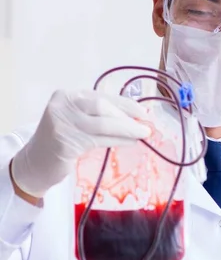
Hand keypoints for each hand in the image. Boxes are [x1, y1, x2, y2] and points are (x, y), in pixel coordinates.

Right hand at [11, 90, 150, 198]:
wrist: (35, 163)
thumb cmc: (63, 142)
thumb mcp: (80, 122)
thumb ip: (102, 116)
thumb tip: (138, 115)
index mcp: (67, 96)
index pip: (102, 96)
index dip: (126, 104)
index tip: (144, 111)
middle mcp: (62, 105)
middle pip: (102, 106)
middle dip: (128, 116)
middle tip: (146, 126)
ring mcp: (61, 123)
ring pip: (102, 123)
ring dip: (127, 130)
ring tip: (143, 135)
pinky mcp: (64, 142)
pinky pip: (98, 139)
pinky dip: (118, 140)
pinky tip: (130, 142)